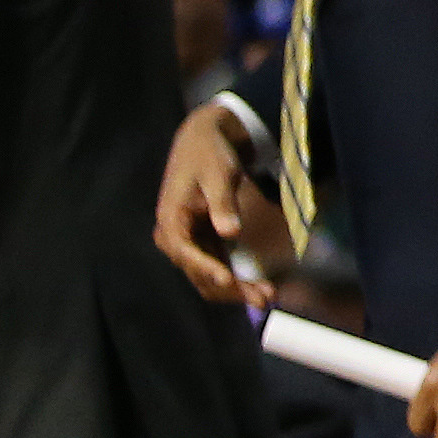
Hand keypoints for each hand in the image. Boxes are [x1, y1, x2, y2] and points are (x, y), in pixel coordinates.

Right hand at [152, 99, 284, 309]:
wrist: (204, 141)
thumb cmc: (209, 154)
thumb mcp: (218, 174)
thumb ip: (223, 202)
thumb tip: (230, 231)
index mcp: (170, 221)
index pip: (186, 253)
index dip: (207, 268)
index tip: (228, 279)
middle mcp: (175, 238)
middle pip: (200, 273)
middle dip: (231, 288)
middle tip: (263, 296)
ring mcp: (190, 243)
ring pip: (209, 277)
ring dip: (236, 290)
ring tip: (267, 296)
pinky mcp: (204, 243)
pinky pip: (217, 267)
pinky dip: (236, 279)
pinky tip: (258, 286)